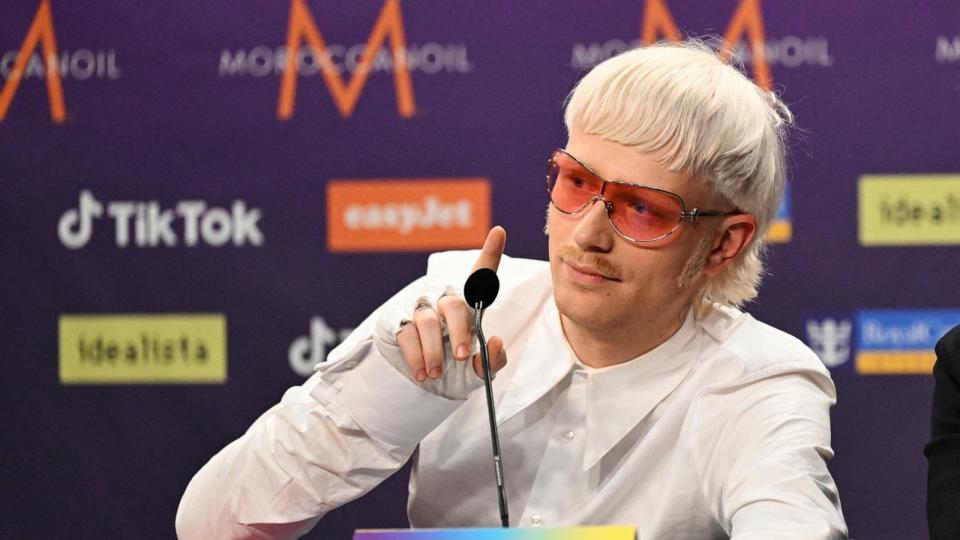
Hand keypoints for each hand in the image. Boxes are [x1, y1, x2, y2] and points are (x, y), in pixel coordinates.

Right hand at [383, 227, 508, 397]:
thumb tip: (496, 341)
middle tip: (460, 357)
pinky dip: (416, 357)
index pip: (480, 276)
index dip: (489, 254)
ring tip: (436, 373)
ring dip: (434, 351)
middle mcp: (444, 300)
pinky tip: (421, 373)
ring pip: (428, 322)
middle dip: (458, 332)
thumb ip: (492, 360)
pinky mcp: (397, 320)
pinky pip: (407, 334)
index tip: (499, 232)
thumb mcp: (478, 372)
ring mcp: (419, 308)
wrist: (424, 387)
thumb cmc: (456, 371)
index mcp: (469, 306)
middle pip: (453, 305)